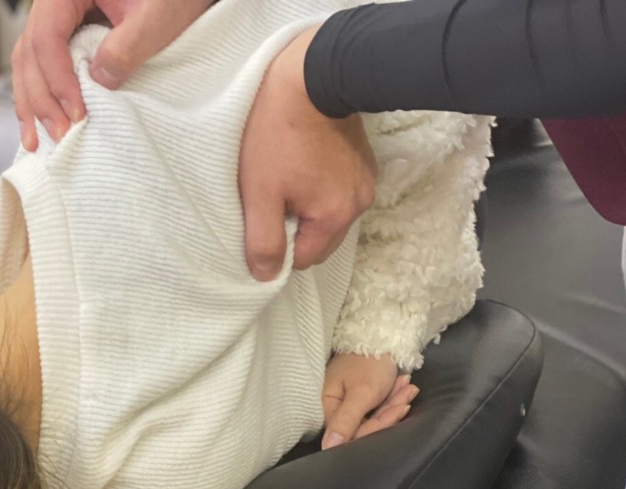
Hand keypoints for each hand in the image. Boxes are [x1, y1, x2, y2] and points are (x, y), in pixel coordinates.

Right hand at [12, 0, 211, 149]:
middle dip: (41, 98)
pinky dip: (42, 94)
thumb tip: (99, 82)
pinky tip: (41, 121)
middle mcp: (54, 2)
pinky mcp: (68, 36)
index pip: (47, 37)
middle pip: (30, 53)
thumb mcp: (155, 17)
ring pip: (30, 62)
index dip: (58, 79)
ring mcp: (58, 19)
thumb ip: (127, 47)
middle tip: (59, 135)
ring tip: (37, 140)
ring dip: (34, 102)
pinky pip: (44, 65)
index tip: (76, 113)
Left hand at [239, 26, 376, 280]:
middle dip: (296, 227)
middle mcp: (360, 204)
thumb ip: (263, 240)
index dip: (280, 245)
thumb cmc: (279, 134)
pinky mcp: (364, 159)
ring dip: (308, 206)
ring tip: (286, 177)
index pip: (305, 258)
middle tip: (272, 197)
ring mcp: (366, 180)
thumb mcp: (260, 191)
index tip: (262, 218)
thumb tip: (267, 277)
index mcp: (336, 217)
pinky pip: (339, 188)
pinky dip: (321, 185)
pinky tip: (303, 162)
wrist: (311, 73)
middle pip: (322, 238)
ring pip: (330, 212)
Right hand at [321, 353, 418, 449]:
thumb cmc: (368, 361)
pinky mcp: (360, 400)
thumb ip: (346, 421)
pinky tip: (404, 385)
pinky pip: (377, 408)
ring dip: (394, 402)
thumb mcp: (361, 393)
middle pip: (364, 426)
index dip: (374, 426)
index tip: (397, 410)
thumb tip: (327, 449)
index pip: (349, 432)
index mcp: (326, 406)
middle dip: (389, 411)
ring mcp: (348, 403)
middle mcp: (334, 407)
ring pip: (374, 416)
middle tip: (407, 394)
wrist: (380, 336)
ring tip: (408, 386)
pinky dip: (392, 398)